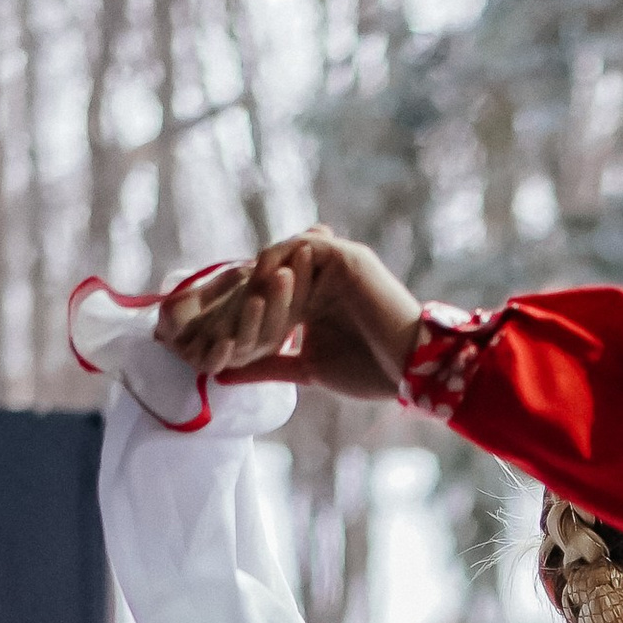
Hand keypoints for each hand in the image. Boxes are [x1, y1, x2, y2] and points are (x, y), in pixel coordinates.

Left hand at [158, 231, 424, 401]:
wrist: (412, 369)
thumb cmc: (369, 373)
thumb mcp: (306, 369)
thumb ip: (268, 365)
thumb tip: (223, 375)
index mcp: (314, 301)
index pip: (268, 296)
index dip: (241, 310)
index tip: (212, 329)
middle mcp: (321, 278)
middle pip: (269, 273)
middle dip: (241, 290)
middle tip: (210, 306)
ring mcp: (333, 264)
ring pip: (281, 257)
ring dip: (257, 274)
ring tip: (235, 296)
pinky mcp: (344, 255)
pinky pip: (301, 247)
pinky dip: (279, 260)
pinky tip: (261, 281)